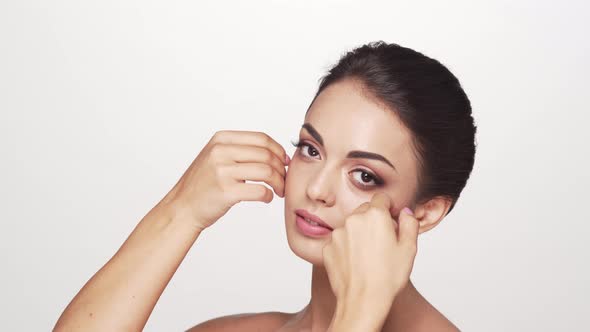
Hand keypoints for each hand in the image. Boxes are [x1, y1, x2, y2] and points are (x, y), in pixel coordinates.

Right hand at [160, 130, 287, 231]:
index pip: (261, 138)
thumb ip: (240, 150)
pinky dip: (268, 195)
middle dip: (281, 168)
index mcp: (221, 139)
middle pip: (267, 155)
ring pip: (267, 171)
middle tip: (284, 180)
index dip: (278, 150)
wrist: (182, 207)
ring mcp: (222, 171)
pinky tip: (266, 198)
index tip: (284, 162)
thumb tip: (277, 152)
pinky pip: (260, 190)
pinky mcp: (226, 191)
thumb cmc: (203, 185)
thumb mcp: (216, 156)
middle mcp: (220, 151)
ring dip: (279, 183)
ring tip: (278, 190)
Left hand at [323, 192, 419, 328]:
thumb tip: (405, 212)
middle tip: (382, 243)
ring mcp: (337, 233)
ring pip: (351, 226)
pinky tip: (355, 263)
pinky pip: (339, 241)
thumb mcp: (409, 249)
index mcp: (375, 215)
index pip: (381, 198)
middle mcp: (353, 219)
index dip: (389, 209)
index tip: (392, 221)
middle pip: (365, 210)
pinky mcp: (327, 247)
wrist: (362, 301)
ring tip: (368, 256)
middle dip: (373, 221)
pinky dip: (346, 247)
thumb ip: (409, 224)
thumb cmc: (388, 277)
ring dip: (359, 234)